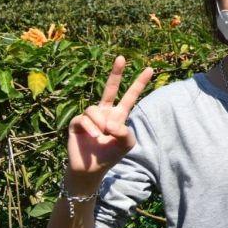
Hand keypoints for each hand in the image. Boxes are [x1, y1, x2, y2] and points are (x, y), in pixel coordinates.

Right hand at [66, 56, 153, 189]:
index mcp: (119, 115)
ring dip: (99, 123)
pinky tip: (94, 136)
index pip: (130, 96)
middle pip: (109, 88)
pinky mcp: (76, 123)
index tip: (150, 69)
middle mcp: (105, 112)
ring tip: (102, 136)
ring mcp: (90, 116)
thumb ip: (126, 133)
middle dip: (116, 73)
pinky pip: (84, 119)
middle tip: (122, 58)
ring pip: (94, 109)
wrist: (91, 169)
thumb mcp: (126, 144)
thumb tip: (111, 123)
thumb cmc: (110, 155)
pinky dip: (91, 128)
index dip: (139, 83)